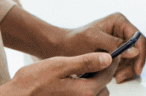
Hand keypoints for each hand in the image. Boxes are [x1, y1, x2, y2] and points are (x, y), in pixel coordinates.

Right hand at [0, 52, 114, 95]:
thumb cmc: (33, 82)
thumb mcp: (60, 65)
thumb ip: (86, 62)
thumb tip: (108, 59)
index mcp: (84, 91)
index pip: (107, 75)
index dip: (112, 62)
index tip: (113, 54)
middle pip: (103, 88)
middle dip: (102, 76)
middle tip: (97, 63)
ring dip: (93, 85)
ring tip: (83, 73)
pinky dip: (83, 91)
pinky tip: (73, 84)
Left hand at [56, 13, 145, 82]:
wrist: (62, 47)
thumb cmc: (74, 40)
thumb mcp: (93, 39)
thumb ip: (114, 43)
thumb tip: (134, 51)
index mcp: (119, 21)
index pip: (138, 38)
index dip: (140, 54)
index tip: (137, 69)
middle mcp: (121, 30)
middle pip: (137, 50)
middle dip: (132, 65)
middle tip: (121, 77)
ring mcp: (119, 41)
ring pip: (132, 59)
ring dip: (126, 70)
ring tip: (115, 78)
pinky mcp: (115, 51)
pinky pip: (124, 63)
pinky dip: (120, 71)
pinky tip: (111, 75)